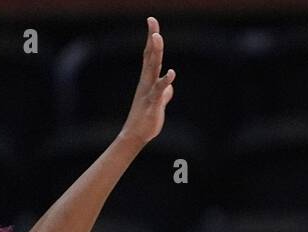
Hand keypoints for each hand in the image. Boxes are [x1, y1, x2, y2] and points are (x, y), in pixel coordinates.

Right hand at [119, 17, 174, 145]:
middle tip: (152, 21)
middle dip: (152, 38)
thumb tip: (169, 89)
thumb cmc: (146, 119)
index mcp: (147, 80)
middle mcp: (146, 81)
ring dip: (155, 53)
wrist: (137, 135)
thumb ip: (164, 94)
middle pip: (150, 56)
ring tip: (158, 38)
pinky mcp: (153, 103)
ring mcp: (149, 91)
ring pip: (152, 68)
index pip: (149, 55)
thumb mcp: (159, 104)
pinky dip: (165, 81)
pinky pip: (159, 89)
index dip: (151, 39)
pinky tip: (171, 72)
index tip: (152, 22)